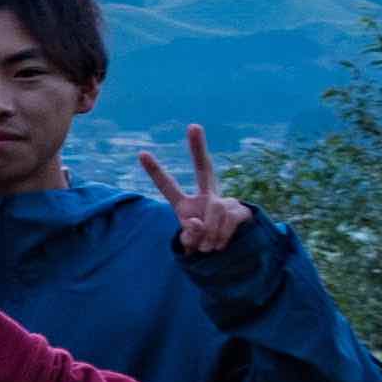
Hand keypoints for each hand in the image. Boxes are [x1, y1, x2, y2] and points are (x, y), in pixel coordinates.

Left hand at [137, 126, 251, 257]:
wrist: (230, 256)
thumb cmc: (202, 247)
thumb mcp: (189, 245)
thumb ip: (188, 236)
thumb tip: (197, 222)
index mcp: (185, 205)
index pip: (167, 186)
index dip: (155, 171)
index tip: (141, 152)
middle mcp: (205, 197)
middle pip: (203, 167)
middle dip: (199, 147)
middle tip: (193, 125)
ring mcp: (225, 201)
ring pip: (214, 210)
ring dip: (210, 235)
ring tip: (208, 247)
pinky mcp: (241, 209)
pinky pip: (228, 220)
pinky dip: (221, 236)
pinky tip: (221, 244)